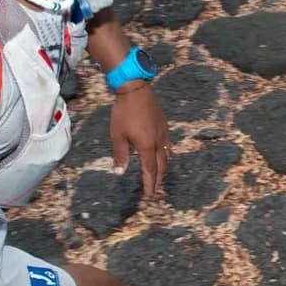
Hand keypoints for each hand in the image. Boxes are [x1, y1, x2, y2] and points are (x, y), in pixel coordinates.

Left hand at [110, 83, 169, 197]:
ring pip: (167, 156)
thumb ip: (121, 155)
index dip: (150, 184)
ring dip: (163, 169)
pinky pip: (168, 145)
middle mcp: (158, 142)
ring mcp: (163, 133)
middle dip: (158, 180)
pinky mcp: (164, 125)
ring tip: (159, 177)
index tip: (149, 195)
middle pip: (162, 166)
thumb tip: (119, 172)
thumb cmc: (124, 113)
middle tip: (155, 190)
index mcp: (147, 146)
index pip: (150, 171)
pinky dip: (166, 155)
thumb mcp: (118, 135)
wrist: (135, 90)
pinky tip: (163, 155)